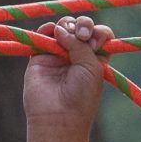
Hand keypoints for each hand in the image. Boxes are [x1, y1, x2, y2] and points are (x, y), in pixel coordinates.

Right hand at [23, 16, 115, 133]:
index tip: (96, 43)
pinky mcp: (39, 57)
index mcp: (96, 59)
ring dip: (67, 25)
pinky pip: (42, 35)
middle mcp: (77, 56)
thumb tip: (61, 29)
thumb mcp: (91, 66)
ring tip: (66, 34)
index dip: (99, 33)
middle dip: (84, 25)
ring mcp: (58, 55)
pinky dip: (47, 28)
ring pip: (63, 27)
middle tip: (82, 36)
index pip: (100, 35)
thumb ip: (80, 43)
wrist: (58, 116)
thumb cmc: (81, 95)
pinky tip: (53, 31)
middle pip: (81, 28)